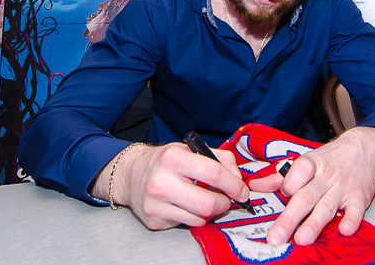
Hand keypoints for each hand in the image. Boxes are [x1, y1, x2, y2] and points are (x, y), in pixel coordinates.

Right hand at [92, 143, 249, 229]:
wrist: (132, 174)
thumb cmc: (168, 161)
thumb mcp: (192, 150)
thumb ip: (220, 159)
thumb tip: (238, 179)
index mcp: (174, 158)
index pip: (214, 173)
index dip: (234, 185)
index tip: (243, 192)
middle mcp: (161, 181)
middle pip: (209, 203)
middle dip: (225, 204)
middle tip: (227, 200)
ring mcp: (155, 203)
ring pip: (200, 218)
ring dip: (209, 212)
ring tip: (203, 199)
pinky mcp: (153, 220)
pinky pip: (186, 224)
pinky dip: (193, 216)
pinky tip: (185, 205)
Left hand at [248, 126, 374, 245]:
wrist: (364, 148)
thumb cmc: (330, 159)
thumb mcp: (306, 161)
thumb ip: (280, 177)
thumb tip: (254, 186)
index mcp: (310, 165)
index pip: (295, 175)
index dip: (288, 186)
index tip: (284, 194)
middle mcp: (325, 177)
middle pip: (306, 197)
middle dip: (290, 218)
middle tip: (276, 237)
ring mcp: (343, 188)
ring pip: (326, 207)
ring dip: (314, 224)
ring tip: (301, 240)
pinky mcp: (359, 198)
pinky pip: (356, 210)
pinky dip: (351, 220)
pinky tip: (345, 230)